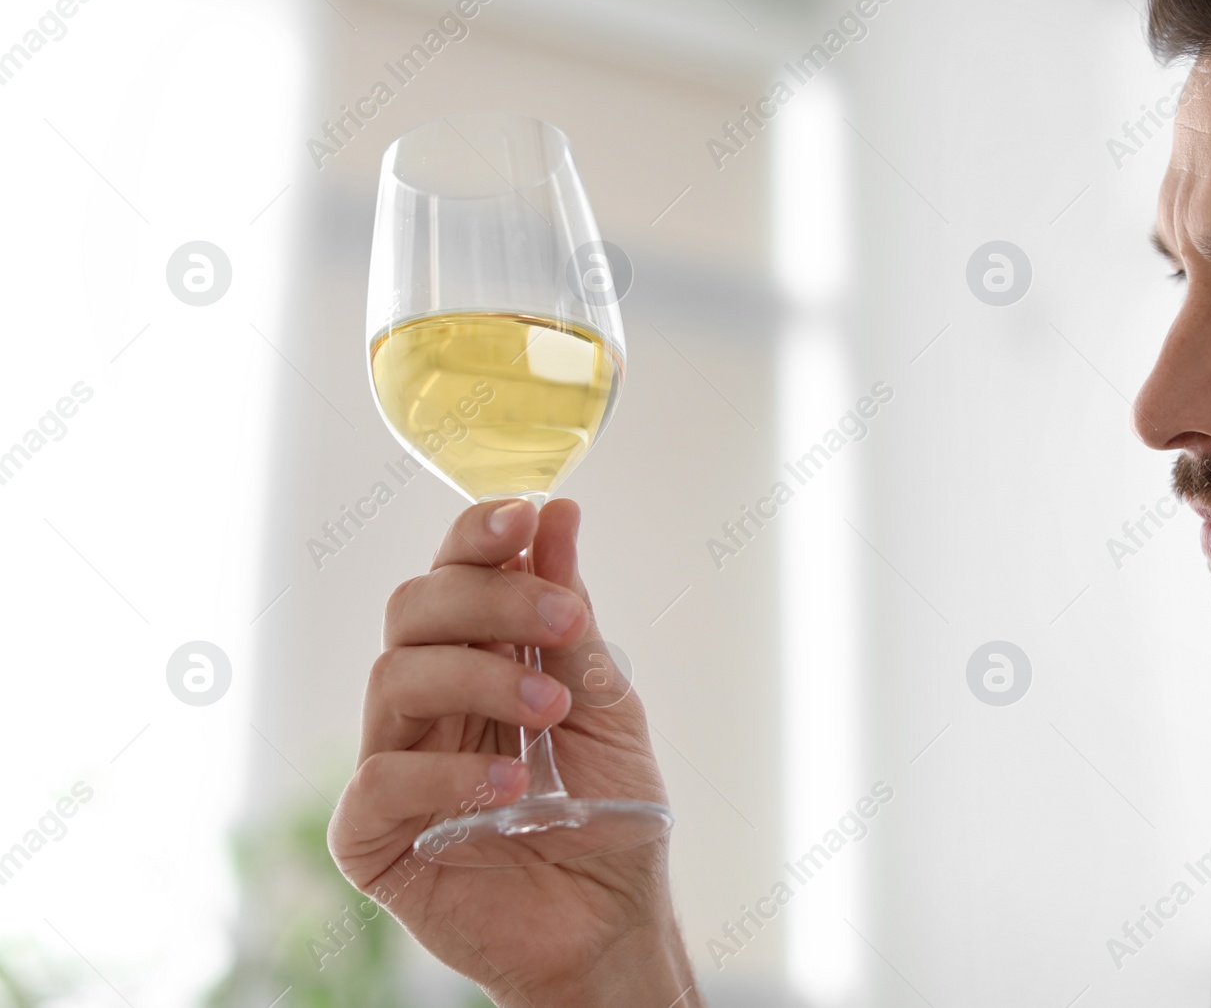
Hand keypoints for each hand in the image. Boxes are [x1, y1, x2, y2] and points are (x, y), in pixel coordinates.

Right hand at [329, 498, 699, 1005]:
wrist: (611, 924)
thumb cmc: (611, 816)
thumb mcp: (604, 706)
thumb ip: (571, 621)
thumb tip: (557, 514)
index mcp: (479, 657)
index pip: (454, 574)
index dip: (476, 535)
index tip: (524, 514)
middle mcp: (428, 700)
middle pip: (414, 609)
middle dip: (490, 598)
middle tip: (562, 619)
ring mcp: (395, 761)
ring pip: (396, 675)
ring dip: (480, 677)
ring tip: (548, 710)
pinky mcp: (372, 833)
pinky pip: (382, 778)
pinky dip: (448, 770)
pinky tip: (509, 785)